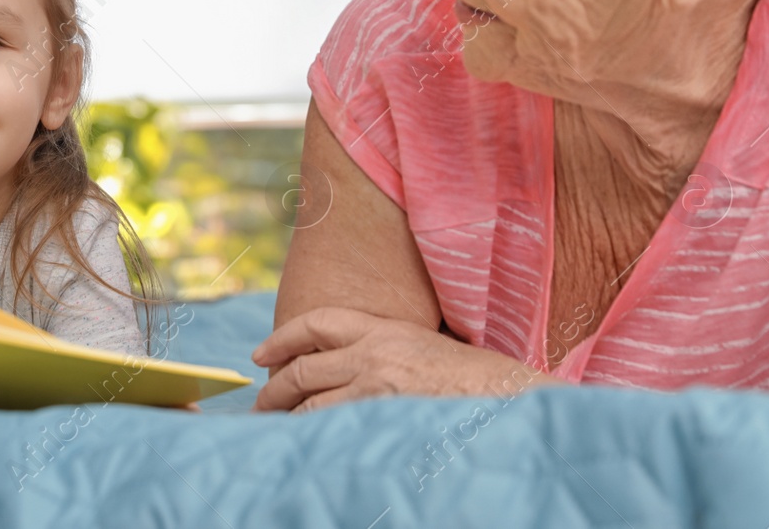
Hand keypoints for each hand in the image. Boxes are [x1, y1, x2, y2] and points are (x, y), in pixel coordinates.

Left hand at [251, 307, 550, 411]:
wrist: (509, 397)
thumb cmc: (475, 379)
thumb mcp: (424, 347)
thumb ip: (384, 352)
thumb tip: (347, 371)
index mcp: (384, 329)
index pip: (317, 322)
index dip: (282, 337)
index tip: (260, 355)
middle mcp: (374, 352)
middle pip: (303, 368)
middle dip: (273, 389)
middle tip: (259, 407)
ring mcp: (377, 386)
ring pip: (311, 403)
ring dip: (288, 418)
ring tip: (275, 431)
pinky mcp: (383, 416)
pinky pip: (333, 427)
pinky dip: (313, 436)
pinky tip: (307, 446)